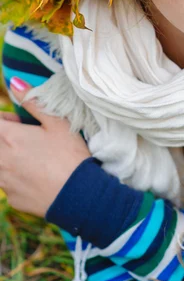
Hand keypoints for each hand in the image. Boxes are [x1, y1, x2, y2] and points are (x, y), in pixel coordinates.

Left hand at [0, 77, 90, 217]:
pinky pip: (8, 184)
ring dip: (10, 158)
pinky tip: (39, 178)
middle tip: (28, 140)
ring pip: (0, 164)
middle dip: (6, 138)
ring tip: (35, 159)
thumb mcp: (57, 123)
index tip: (20, 122)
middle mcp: (0, 160)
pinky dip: (18, 178)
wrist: (79, 195)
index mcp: (9, 138)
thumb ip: (33, 101)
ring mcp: (4, 181)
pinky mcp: (12, 198)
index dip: (6, 120)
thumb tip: (14, 82)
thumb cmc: (70, 155)